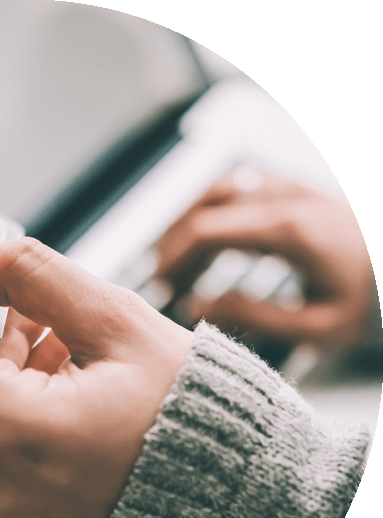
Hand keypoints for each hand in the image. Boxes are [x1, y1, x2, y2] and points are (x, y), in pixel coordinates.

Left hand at [0, 238, 194, 517]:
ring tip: (63, 352)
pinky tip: (60, 387)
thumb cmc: (187, 407)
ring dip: (0, 369)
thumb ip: (29, 275)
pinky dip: (11, 408)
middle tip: (32, 310)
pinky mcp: (14, 514)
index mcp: (10, 429)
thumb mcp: (113, 320)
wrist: (229, 487)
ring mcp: (1, 504)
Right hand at [155, 173, 372, 347]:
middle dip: (173, 241)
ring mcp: (291, 189)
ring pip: (219, 187)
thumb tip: (197, 307)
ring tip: (176, 257)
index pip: (207, 230)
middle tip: (162, 277)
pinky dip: (211, 207)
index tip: (160, 285)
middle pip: (205, 205)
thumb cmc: (369, 305)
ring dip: (188, 219)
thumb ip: (254, 316)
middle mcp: (286, 200)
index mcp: (289, 232)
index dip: (174, 257)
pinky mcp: (295, 190)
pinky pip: (239, 186)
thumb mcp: (317, 327)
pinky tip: (207, 237)